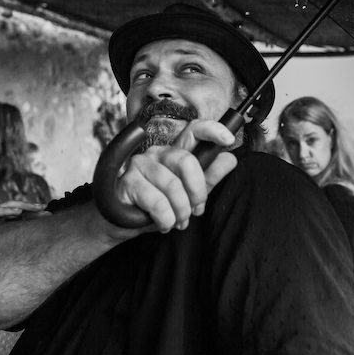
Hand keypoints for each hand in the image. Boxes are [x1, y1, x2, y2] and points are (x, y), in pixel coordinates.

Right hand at [0, 200, 49, 245]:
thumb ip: (11, 245)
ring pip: (8, 207)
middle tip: (46, 208)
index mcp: (1, 224)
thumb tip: (32, 251)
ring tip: (36, 207)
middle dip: (31, 207)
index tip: (48, 215)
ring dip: (23, 205)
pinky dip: (7, 211)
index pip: (20, 215)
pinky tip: (18, 212)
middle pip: (16, 208)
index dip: (34, 214)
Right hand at [112, 119, 236, 234]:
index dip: (212, 130)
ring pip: (173, 186)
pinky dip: (165, 219)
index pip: (194, 131)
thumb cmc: (156, 207)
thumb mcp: (188, 195)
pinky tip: (163, 224)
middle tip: (196, 210)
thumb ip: (208, 177)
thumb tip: (231, 159)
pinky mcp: (128, 181)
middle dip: (197, 192)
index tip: (229, 140)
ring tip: (178, 222)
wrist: (123, 224)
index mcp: (175, 153)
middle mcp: (158, 153)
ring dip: (180, 212)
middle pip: (186, 161)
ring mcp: (140, 164)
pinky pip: (157, 202)